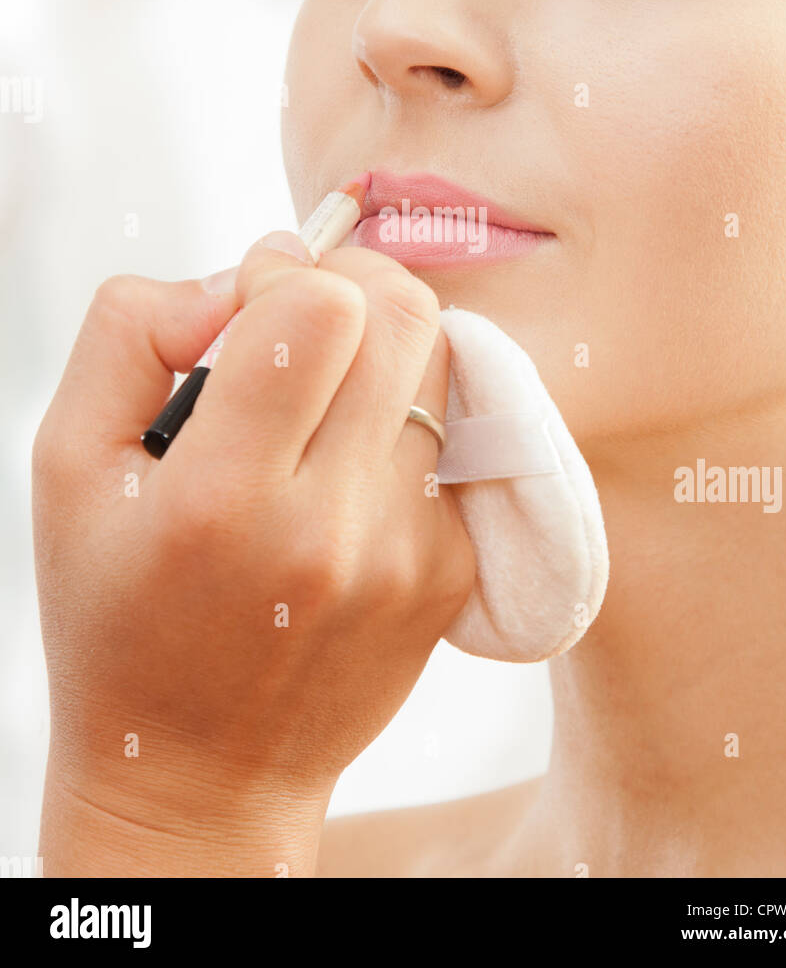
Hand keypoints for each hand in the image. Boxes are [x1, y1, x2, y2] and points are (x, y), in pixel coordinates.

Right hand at [32, 234, 474, 874]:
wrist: (198, 774)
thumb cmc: (119, 616)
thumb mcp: (68, 467)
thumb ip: (132, 335)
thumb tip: (237, 276)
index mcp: (222, 498)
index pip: (319, 311)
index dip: (285, 273)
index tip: (252, 298)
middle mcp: (332, 528)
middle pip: (406, 317)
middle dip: (353, 284)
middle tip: (302, 316)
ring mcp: (406, 555)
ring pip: (443, 367)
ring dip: (385, 349)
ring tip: (324, 389)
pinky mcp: (449, 574)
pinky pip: (456, 441)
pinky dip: (405, 424)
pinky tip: (348, 466)